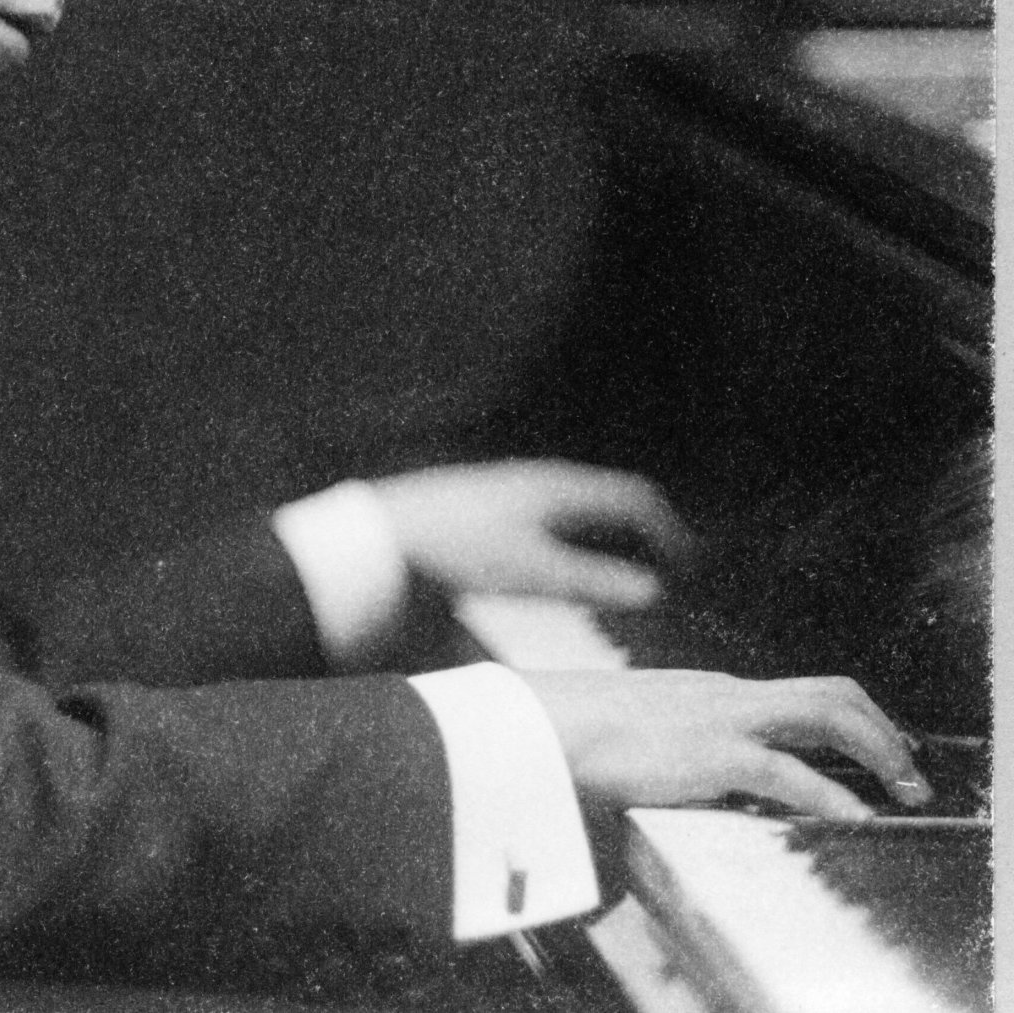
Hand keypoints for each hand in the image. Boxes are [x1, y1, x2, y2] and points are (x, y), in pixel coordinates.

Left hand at [373, 459, 694, 608]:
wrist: (385, 532)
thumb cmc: (459, 547)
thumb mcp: (535, 573)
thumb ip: (595, 582)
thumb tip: (654, 593)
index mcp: (560, 488)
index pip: (636, 498)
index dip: (670, 532)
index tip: (690, 566)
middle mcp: (541, 482)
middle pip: (609, 500)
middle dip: (643, 533)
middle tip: (666, 568)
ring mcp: (513, 491)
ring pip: (578, 510)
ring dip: (607, 539)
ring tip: (621, 575)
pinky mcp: (489, 508)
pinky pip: (549, 518)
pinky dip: (574, 541)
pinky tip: (560, 572)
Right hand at [523, 669, 932, 819]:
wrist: (534, 727)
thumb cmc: (569, 733)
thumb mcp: (631, 731)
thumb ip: (666, 746)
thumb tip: (680, 780)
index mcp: (707, 692)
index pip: (799, 690)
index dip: (853, 716)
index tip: (878, 747)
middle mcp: (723, 694)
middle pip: (829, 691)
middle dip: (883, 730)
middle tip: (907, 771)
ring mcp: (719, 718)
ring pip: (826, 714)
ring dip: (878, 751)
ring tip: (902, 790)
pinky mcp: (708, 752)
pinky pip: (788, 771)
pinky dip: (831, 797)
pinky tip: (853, 821)